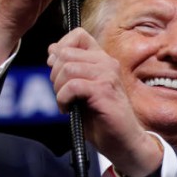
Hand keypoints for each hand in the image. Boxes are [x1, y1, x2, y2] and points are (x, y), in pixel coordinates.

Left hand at [47, 28, 162, 176]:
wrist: (124, 142)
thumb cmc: (103, 119)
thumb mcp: (82, 90)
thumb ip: (69, 69)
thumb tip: (52, 50)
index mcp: (102, 60)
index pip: (78, 34)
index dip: (61, 47)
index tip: (57, 68)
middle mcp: (107, 63)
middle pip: (66, 53)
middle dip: (55, 75)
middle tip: (62, 93)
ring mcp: (108, 76)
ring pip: (67, 69)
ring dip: (59, 89)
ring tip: (66, 103)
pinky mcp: (105, 91)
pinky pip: (73, 86)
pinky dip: (64, 99)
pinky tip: (69, 109)